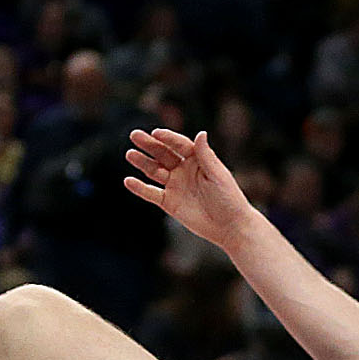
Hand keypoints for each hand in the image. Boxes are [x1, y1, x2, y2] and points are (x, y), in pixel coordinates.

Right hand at [123, 128, 254, 244]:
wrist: (229, 226)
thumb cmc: (229, 198)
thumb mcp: (217, 175)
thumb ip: (206, 155)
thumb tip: (201, 133)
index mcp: (197, 160)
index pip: (179, 145)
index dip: (167, 138)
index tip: (156, 133)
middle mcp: (184, 170)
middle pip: (163, 154)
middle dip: (149, 145)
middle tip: (135, 135)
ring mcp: (175, 185)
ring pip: (154, 171)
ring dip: (142, 162)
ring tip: (130, 154)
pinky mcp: (169, 202)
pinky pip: (152, 193)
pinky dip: (140, 188)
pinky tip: (129, 181)